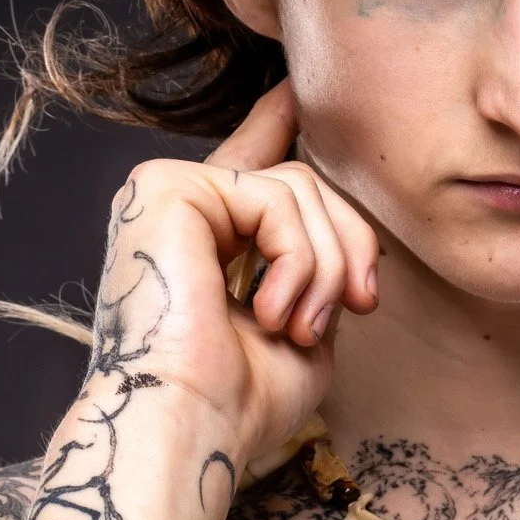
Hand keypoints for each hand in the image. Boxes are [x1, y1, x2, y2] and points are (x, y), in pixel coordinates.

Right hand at [90, 82, 377, 470]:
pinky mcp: (166, 188)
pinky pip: (275, 196)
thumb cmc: (240, 402)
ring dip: (325, 265)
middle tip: (354, 308)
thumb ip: (316, 271)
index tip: (295, 93)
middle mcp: (178, 209)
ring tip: (300, 326)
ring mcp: (166, 192)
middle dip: (348, 245)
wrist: (190, 426)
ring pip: (298, 186)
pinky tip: (272, 311)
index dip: (274, 125)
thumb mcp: (303, 326)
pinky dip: (299, 259)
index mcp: (202, 242)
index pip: (248, 167)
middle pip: (301, 182)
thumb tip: (342, 240)